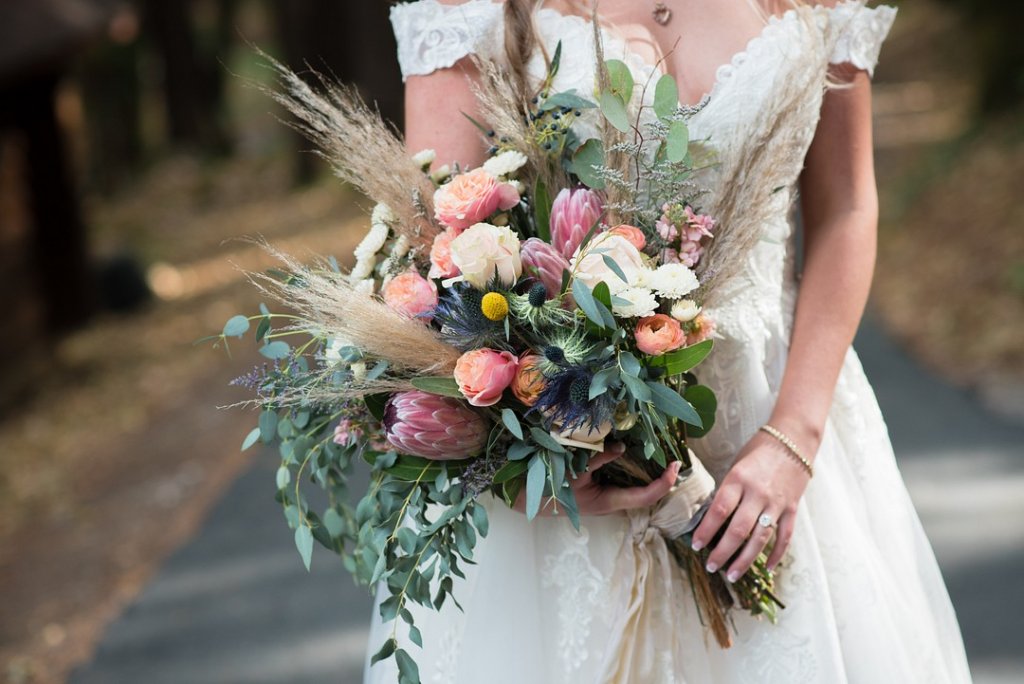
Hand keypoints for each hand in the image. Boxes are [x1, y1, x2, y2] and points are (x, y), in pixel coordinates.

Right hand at [514, 442, 681, 515]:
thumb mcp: (575, 469)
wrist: (529, 497)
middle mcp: (611, 501)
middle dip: (662, 478)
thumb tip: (622, 446)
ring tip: (661, 454)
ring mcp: (605, 496)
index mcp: (608, 501)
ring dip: (649, 473)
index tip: (675, 466)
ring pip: (635, 487)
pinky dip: (632, 468)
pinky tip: (636, 453)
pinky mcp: (599, 489)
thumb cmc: (551, 486)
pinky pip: (623, 480)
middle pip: (646, 494)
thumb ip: (599, 458)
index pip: (646, 496)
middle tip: (674, 458)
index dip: (664, 483)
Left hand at [690, 428, 813, 580]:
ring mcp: (777, 503)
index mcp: (739, 479)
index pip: (719, 510)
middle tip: (711, 567)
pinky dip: (777, 554)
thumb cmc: (759, 450)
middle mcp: (757, 493)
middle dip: (722, 552)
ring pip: (760, 539)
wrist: (794, 439)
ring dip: (745, 560)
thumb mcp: (736, 464)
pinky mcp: (792, 508)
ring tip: (732, 575)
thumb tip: (713, 515)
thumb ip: (728, 489)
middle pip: (738, 530)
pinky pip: (785, 536)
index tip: (696, 545)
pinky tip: (768, 568)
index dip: (706, 531)